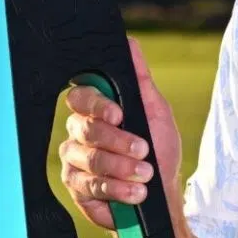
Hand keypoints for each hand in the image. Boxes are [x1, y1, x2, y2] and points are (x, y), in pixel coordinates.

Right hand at [59, 37, 181, 228]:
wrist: (162, 194)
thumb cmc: (159, 149)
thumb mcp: (155, 110)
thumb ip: (139, 78)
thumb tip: (129, 43)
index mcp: (96, 109)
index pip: (81, 96)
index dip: (97, 105)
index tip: (120, 115)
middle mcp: (80, 132)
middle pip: (84, 128)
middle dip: (118, 142)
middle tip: (143, 151)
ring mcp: (75, 159)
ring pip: (89, 159)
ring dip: (122, 168)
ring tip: (146, 175)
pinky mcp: (76, 187)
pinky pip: (89, 185)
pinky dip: (117, 189)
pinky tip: (135, 193)